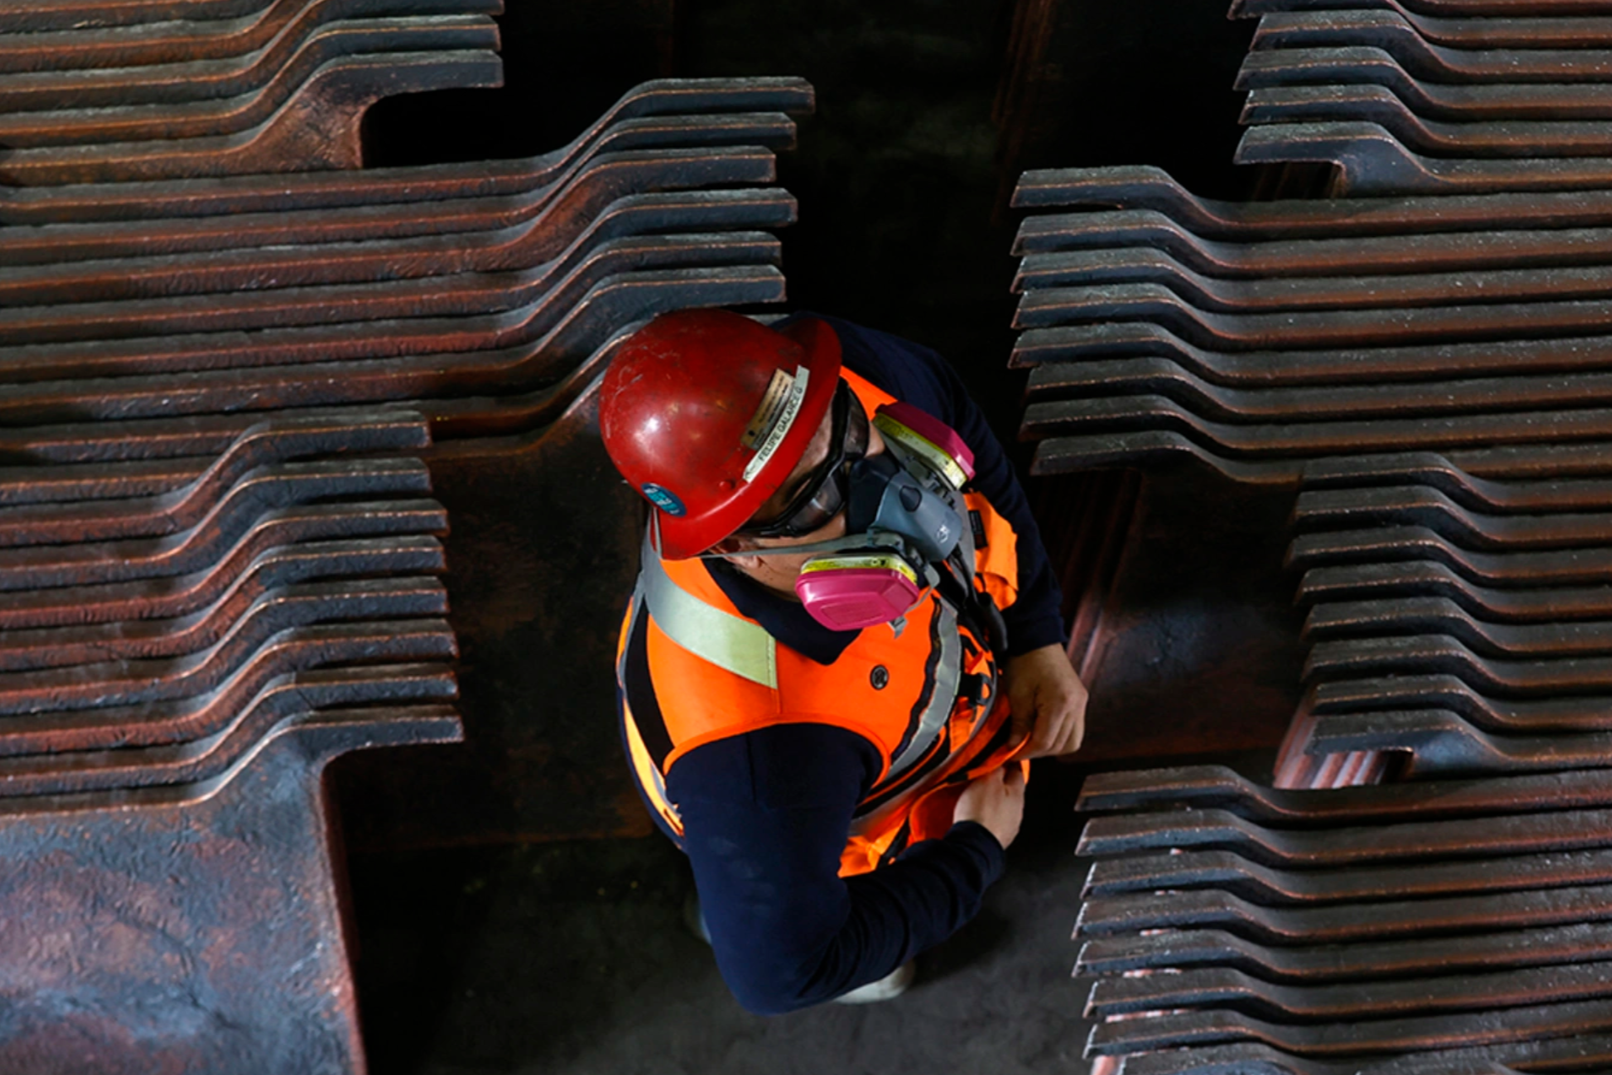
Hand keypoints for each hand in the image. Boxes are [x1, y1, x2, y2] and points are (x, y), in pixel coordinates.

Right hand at [953, 765, 1025, 849]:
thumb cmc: (981, 812)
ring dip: (993, 801)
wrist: (974, 845)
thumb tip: (1003, 759)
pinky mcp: (998, 837)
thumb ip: (997, 767)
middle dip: (999, 782)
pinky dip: (987, 815)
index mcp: (1018, 793)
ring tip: (977, 796)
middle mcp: (1018, 810)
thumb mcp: (988, 779)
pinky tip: (977, 815)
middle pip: (1010, 789)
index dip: (1007, 761)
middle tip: (984, 777)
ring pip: (1003, 806)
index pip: (1017, 770)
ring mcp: (1010, 825)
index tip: (999, 758)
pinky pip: (994, 820)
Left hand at [1005, 643, 1087, 758]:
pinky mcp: (1080, 699)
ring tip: (1031, 743)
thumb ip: (1018, 724)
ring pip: (1072, 741)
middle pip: (1061, 745)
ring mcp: (1081, 702)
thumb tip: (1014, 746)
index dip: (1026, 752)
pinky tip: (1044, 732)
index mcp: (1060, 703)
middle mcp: (1076, 705)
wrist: (1035, 637)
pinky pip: (1075, 729)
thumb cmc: (1024, 660)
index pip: (1045, 742)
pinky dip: (1061, 736)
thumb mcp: (1017, 694)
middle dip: (1038, 752)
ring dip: (1052, 747)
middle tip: (1019, 749)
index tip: (1011, 753)